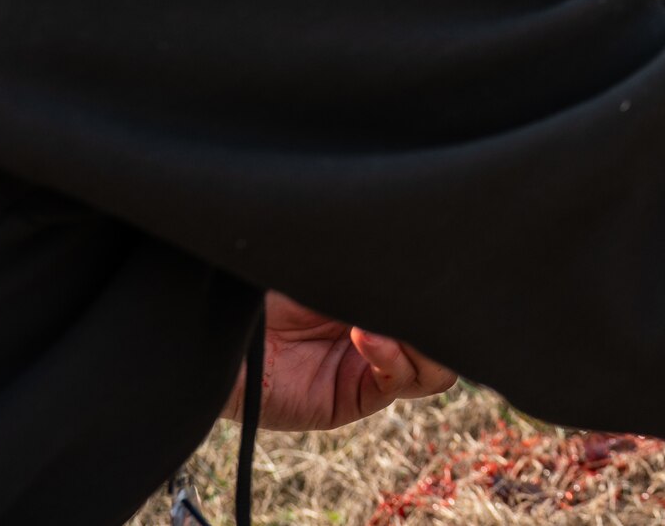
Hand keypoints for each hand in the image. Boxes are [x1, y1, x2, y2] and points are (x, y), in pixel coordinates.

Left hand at [221, 291, 456, 431]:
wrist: (217, 315)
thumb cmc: (270, 279)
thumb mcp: (339, 262)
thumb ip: (383, 269)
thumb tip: (430, 268)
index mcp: (380, 300)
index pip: (438, 305)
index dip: (448, 295)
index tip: (441, 274)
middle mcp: (381, 334)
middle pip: (447, 339)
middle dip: (443, 319)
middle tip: (428, 297)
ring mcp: (368, 369)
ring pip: (434, 370)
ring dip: (422, 342)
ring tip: (387, 318)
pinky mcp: (348, 401)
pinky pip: (393, 384)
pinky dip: (391, 357)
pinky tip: (365, 334)